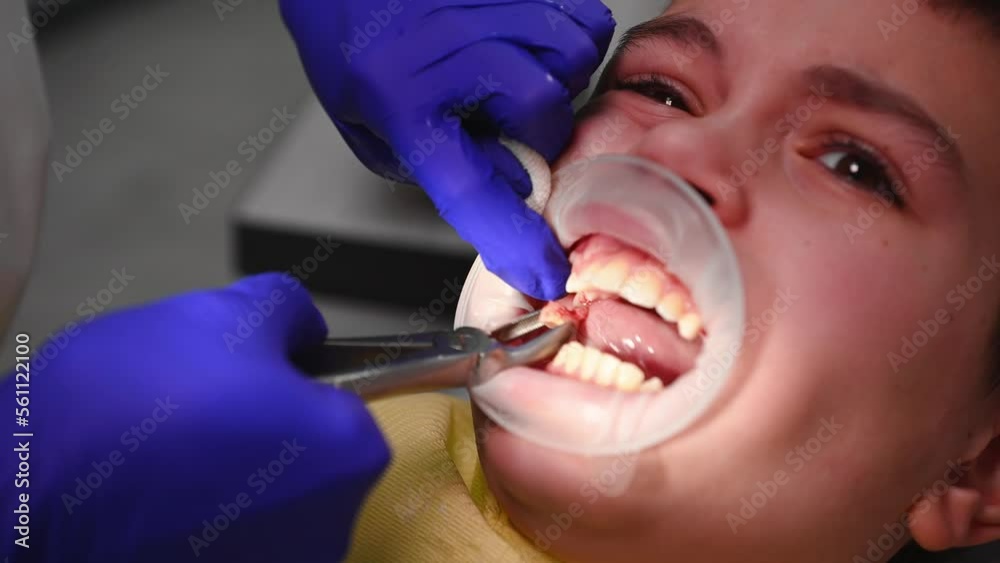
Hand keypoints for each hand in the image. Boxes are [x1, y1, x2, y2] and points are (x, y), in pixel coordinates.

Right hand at [1, 274, 388, 561]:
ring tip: (172, 447)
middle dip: (270, 425)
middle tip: (205, 403)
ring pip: (274, 495)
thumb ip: (290, 312)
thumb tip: (304, 327)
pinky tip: (161, 489)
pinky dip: (209, 512)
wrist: (24, 496)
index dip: (301, 381)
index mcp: (347, 451)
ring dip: (238, 469)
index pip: (354, 402)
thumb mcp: (223, 315)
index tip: (258, 376)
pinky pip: (237, 532)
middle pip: (317, 454)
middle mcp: (331, 523)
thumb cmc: (129, 407)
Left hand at [280, 0, 615, 299]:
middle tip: (517, 130)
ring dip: (563, 80)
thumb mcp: (374, 133)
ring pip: (570, 52)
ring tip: (526, 83)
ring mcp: (480, 6)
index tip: (544, 270)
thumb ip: (441, 166)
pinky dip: (576, 39)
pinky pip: (580, 14)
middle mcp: (441, 48)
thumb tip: (514, 188)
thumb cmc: (352, 56)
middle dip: (542, 131)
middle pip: (541, 103)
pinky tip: (543, 51)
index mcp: (399, 100)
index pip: (469, 184)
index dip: (512, 236)